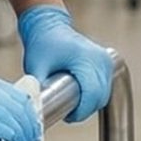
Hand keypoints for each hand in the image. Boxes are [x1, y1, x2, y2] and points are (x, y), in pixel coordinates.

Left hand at [18, 4, 113, 121]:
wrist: (48, 24)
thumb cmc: (43, 42)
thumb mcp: (36, 67)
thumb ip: (36, 89)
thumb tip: (34, 110)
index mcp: (86, 59)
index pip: (92, 95)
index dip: (81, 111)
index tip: (67, 116)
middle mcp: (100, 59)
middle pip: (100, 98)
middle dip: (84, 109)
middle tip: (67, 112)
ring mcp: (105, 60)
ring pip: (104, 95)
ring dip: (90, 103)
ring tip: (72, 103)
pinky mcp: (106, 62)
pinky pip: (105, 88)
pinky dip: (95, 95)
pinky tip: (81, 95)